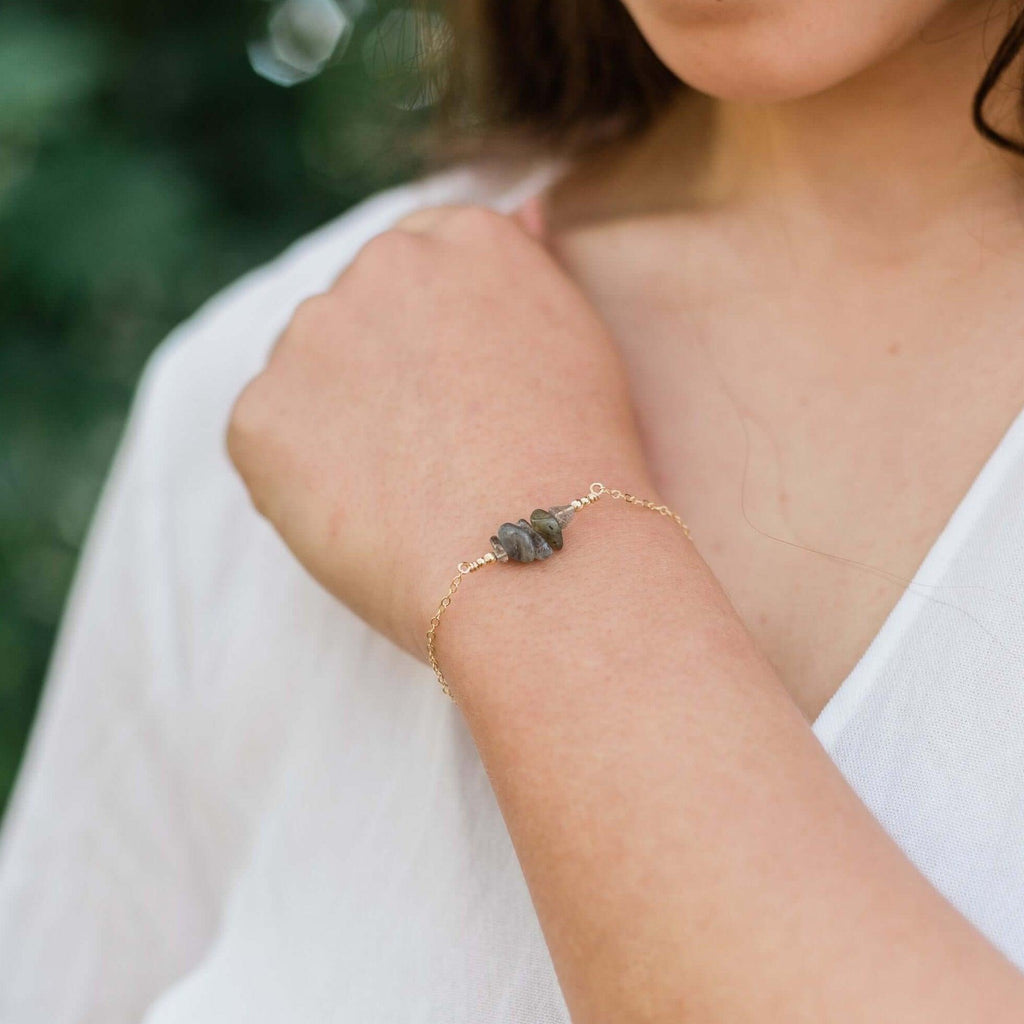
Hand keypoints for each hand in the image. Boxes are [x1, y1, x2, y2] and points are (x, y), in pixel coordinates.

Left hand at [227, 204, 652, 659]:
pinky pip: (270, 441)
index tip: (452, 395)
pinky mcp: (259, 415)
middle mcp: (380, 265)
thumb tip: (525, 211)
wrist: (539, 561)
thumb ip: (527, 275)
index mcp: (463, 239)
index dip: (434, 342)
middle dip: (381, 371)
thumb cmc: (581, 464)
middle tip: (428, 452)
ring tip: (401, 491)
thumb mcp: (578, 338)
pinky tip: (360, 515)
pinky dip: (299, 478)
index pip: (422, 265)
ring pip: (310, 373)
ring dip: (338, 418)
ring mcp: (311, 335)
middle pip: (361, 313)